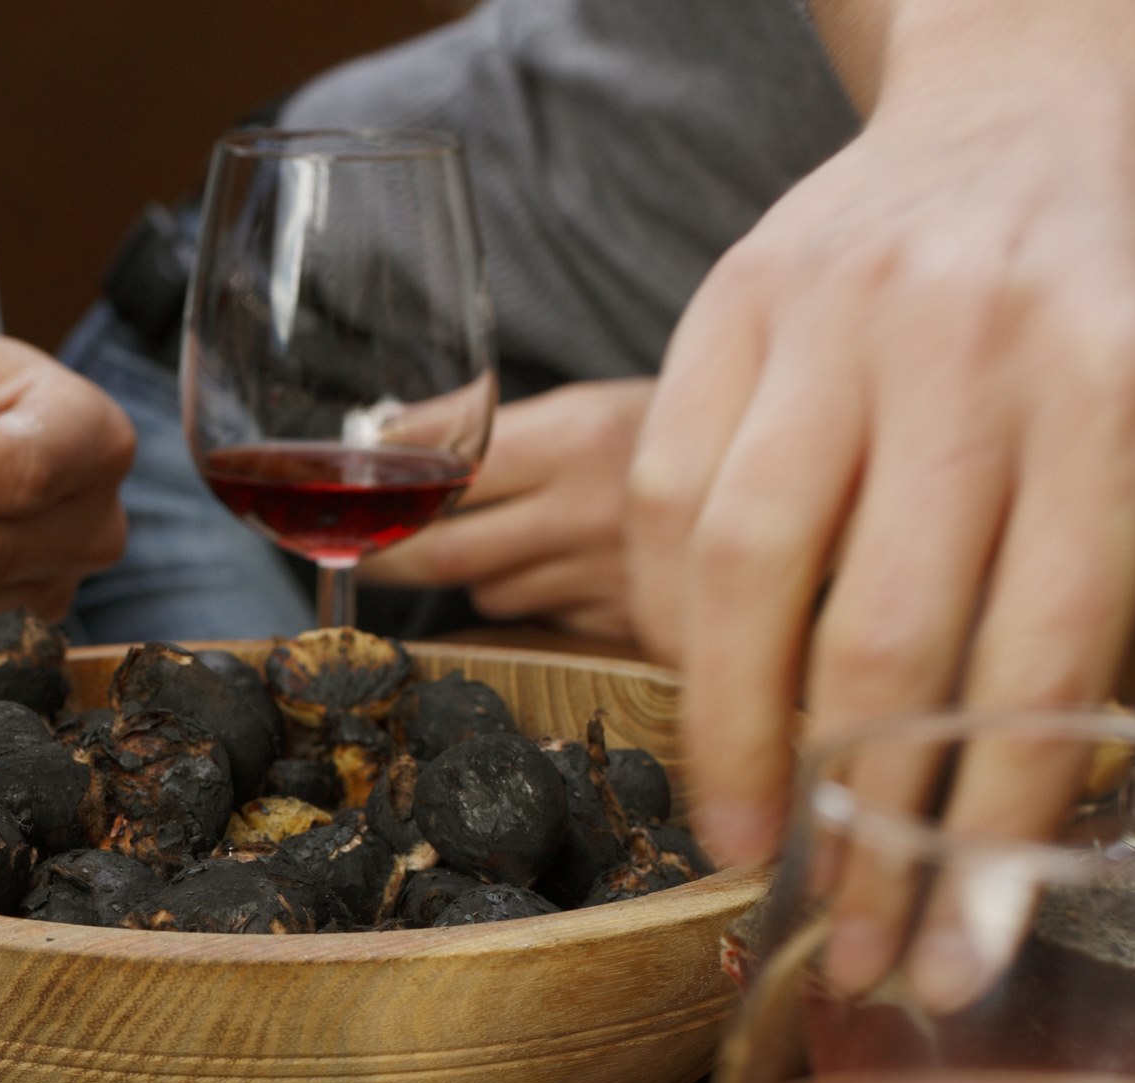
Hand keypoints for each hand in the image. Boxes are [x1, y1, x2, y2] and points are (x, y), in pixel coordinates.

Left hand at [359, 380, 651, 641]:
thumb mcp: (586, 405)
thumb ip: (492, 426)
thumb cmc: (670, 438)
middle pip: (445, 554)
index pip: (446, 471)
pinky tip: (560, 572)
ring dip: (478, 576)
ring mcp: (608, 578)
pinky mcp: (627, 626)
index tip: (344, 488)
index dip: (386, 487)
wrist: (790, 486)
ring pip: (491, 594)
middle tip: (359, 554)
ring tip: (503, 543)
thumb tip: (382, 434)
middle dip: (389, 558)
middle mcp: (589, 512)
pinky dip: (533, 602)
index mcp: (576, 439)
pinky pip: (542, 621)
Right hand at [625, 0, 1134, 869]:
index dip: (983, 837)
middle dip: (855, 828)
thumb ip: (1091, 605)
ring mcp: (835, 318)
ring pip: (744, 573)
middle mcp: (971, 348)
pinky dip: (677, 621)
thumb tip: (989, 839)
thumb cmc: (1128, 288)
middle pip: (881, 639)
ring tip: (749, 838)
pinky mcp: (731, 304)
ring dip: (733, 741)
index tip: (947, 959)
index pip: (1040, 662)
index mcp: (1123, 389)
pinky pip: (670, 495)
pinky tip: (710, 693)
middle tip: (841, 939)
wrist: (1043, 95)